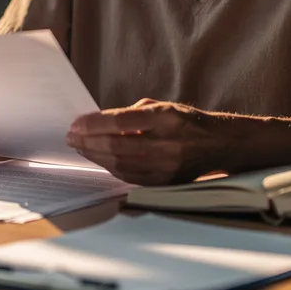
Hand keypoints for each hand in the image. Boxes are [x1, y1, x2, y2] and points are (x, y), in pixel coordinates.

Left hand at [66, 98, 247, 184]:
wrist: (219, 144)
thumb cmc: (187, 121)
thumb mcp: (163, 106)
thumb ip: (132, 114)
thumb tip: (98, 123)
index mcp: (167, 118)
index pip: (121, 122)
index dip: (94, 124)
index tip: (75, 123)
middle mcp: (167, 143)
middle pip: (116, 146)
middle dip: (88, 141)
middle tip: (71, 137)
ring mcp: (167, 166)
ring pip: (120, 164)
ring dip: (95, 156)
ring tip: (80, 147)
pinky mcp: (166, 182)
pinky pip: (130, 177)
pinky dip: (110, 167)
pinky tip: (99, 159)